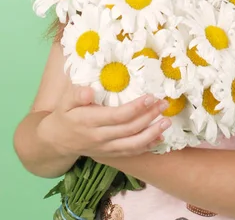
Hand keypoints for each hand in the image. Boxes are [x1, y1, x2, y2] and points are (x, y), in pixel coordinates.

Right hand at [37, 82, 171, 159]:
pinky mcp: (110, 154)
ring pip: (133, 144)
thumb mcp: (65, 101)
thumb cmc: (64, 115)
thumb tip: (89, 91)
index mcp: (90, 122)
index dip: (136, 108)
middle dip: (150, 117)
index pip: (118, 116)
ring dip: (153, 134)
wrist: (56, 141)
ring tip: (167, 122)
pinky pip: (131, 153)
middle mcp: (100, 137)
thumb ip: (77, 95)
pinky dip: (147, 146)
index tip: (151, 97)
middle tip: (164, 104)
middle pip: (130, 129)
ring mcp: (106, 148)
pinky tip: (159, 138)